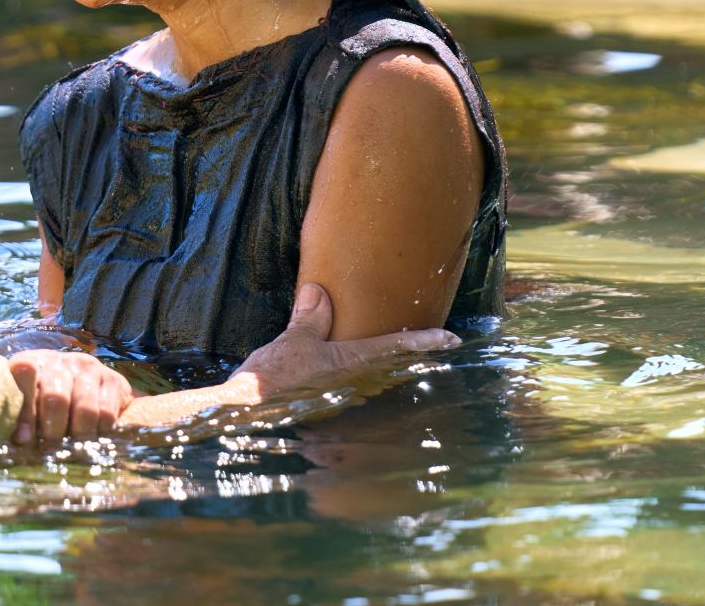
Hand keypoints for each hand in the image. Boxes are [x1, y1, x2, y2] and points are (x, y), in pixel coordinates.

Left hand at [6, 349, 134, 443]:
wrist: (88, 396)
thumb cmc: (45, 409)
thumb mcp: (28, 411)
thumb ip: (20, 421)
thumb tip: (22, 439)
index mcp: (30, 363)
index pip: (24, 370)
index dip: (24, 408)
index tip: (24, 439)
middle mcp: (59, 360)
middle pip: (56, 397)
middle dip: (53, 431)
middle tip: (52, 447)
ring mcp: (88, 367)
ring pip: (85, 409)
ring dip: (79, 435)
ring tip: (74, 444)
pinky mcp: (113, 379)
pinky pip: (107, 414)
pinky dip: (101, 432)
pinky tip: (94, 434)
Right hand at [230, 281, 458, 401]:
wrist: (251, 414)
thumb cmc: (276, 376)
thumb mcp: (293, 340)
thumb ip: (310, 316)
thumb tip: (319, 290)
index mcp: (352, 361)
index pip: (397, 347)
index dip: (426, 341)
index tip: (453, 338)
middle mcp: (356, 383)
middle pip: (395, 370)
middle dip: (415, 362)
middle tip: (438, 354)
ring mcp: (344, 401)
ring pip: (377, 384)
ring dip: (391, 377)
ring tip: (404, 369)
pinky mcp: (328, 411)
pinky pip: (355, 395)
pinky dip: (364, 388)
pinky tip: (357, 386)